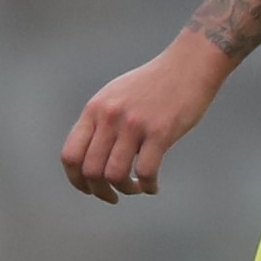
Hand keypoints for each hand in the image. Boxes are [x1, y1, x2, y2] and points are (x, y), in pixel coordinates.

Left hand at [61, 33, 235, 201]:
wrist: (189, 64)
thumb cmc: (156, 82)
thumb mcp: (117, 95)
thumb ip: (102, 120)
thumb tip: (93, 153)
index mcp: (95, 110)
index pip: (71, 155)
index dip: (76, 180)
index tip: (89, 188)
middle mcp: (109, 117)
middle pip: (91, 170)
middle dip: (100, 191)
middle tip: (113, 196)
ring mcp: (134, 125)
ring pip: (116, 174)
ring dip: (124, 190)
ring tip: (136, 189)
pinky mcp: (161, 132)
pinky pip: (146, 171)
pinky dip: (148, 186)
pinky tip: (154, 186)